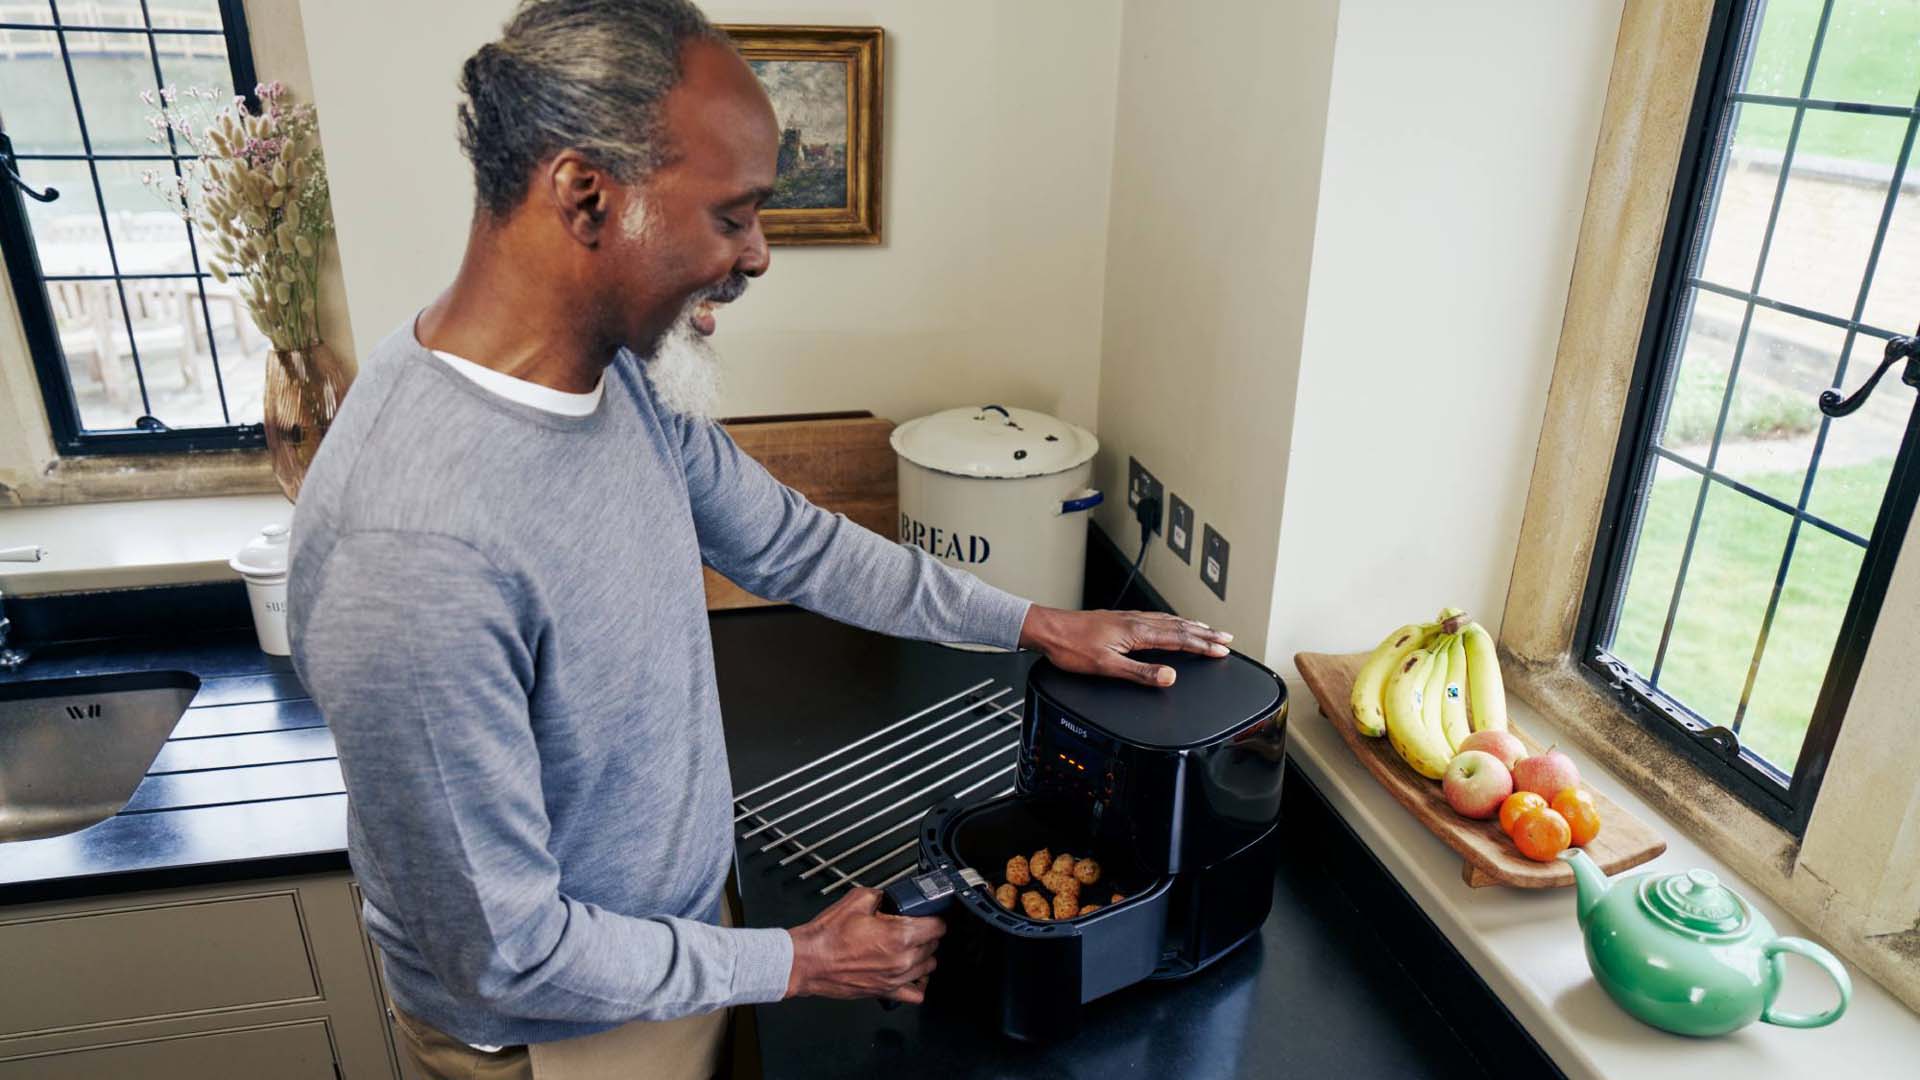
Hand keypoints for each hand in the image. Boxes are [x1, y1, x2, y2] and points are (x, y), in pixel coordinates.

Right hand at [784, 887, 944, 1003]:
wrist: (808, 961)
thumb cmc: (827, 937)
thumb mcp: (856, 900)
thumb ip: (881, 895)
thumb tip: (890, 896)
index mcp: (898, 936)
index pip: (937, 927)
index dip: (934, 917)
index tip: (929, 915)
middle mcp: (901, 960)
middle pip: (933, 946)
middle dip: (927, 934)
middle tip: (914, 926)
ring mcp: (895, 979)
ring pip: (928, 968)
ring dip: (923, 956)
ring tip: (910, 946)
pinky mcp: (885, 991)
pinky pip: (915, 994)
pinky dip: (918, 984)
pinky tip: (911, 973)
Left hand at [1018, 607, 1231, 686]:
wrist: (1049, 630)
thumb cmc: (1072, 648)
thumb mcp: (1107, 666)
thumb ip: (1140, 673)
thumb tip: (1169, 676)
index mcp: (1137, 632)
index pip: (1179, 638)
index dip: (1203, 645)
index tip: (1223, 650)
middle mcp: (1136, 621)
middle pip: (1179, 626)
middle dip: (1205, 633)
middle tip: (1226, 638)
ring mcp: (1128, 618)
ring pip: (1169, 620)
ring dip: (1192, 626)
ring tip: (1207, 630)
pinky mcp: (1120, 619)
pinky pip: (1156, 618)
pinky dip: (1173, 622)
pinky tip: (1171, 624)